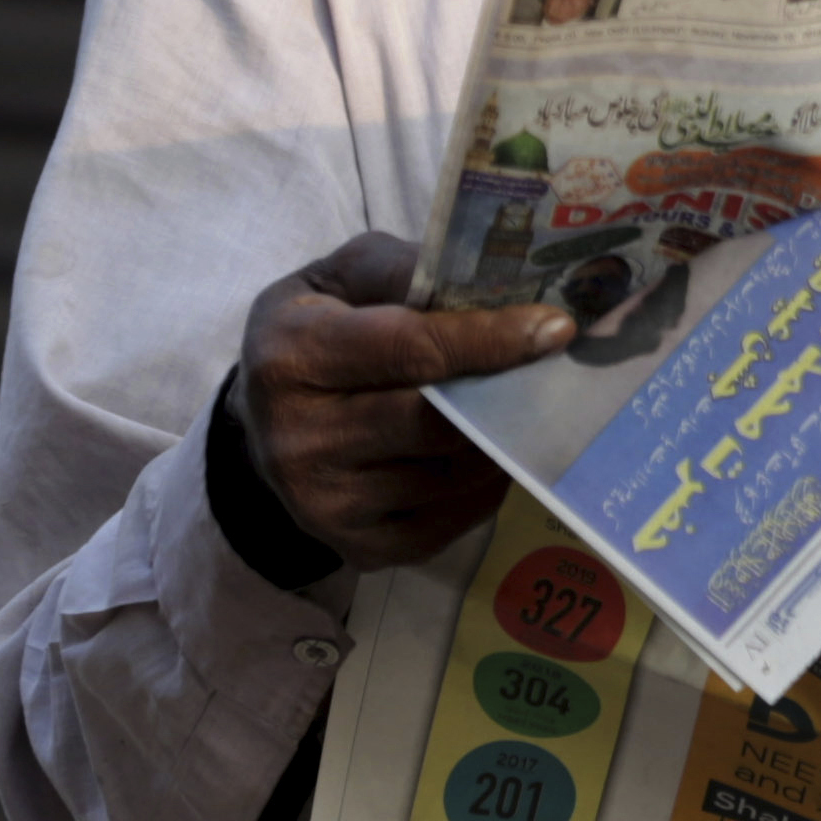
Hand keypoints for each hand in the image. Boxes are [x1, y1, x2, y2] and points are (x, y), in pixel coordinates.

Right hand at [238, 235, 575, 569]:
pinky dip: (484, 487)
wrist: (264, 417)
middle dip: (506, 395)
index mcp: (294, 356)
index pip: (410, 350)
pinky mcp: (357, 549)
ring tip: (521, 409)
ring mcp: (325, 505)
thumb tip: (501, 290)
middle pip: (436, 423)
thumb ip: (410, 271)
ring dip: (501, 443)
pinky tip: (487, 454)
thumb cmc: (320, 328)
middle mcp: (299, 440)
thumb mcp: (346, 276)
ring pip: (452, 476)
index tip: (557, 329)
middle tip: (555, 372)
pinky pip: (451, 522)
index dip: (491, 340)